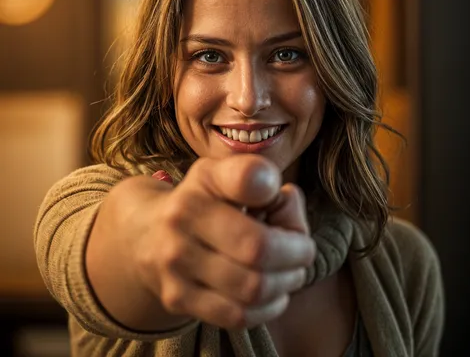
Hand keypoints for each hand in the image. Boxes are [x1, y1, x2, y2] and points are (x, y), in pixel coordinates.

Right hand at [133, 154, 315, 329]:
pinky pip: (236, 315)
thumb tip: (288, 199)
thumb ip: (263, 179)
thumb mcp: (226, 175)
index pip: (246, 179)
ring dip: (285, 283)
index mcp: (204, 180)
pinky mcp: (175, 296)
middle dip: (296, 254)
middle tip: (302, 252)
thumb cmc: (202, 202)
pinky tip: (273, 294)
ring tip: (289, 274)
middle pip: (260, 247)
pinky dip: (268, 308)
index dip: (276, 192)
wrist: (146, 234)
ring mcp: (174, 261)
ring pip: (252, 287)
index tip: (284, 198)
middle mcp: (182, 216)